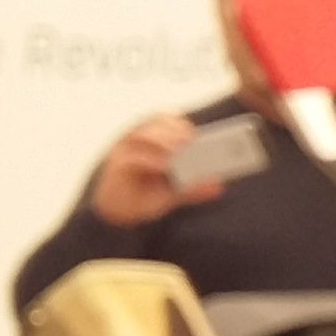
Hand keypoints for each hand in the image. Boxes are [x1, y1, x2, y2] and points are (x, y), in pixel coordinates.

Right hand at [86, 113, 218, 225]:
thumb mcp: (174, 193)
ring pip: (141, 135)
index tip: (195, 130)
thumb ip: (194, 188)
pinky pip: (132, 158)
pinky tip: (163, 166)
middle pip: (155, 125)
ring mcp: (126, 151)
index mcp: (153, 141)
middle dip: (173, 130)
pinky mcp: (117, 165)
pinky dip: (149, 160)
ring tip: (178, 149)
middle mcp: (138, 141)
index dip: (179, 123)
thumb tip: (218, 186)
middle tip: (190, 139)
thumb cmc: (146, 196)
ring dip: (161, 140)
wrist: (121, 214)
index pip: (165, 121)